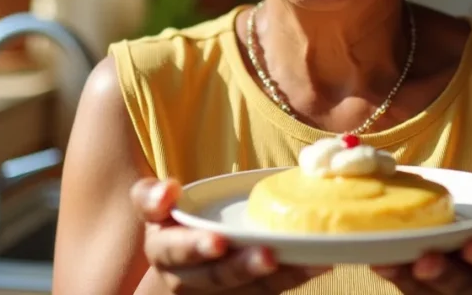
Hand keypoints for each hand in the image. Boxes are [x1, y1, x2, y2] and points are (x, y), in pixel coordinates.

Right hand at [131, 177, 327, 293]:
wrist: (180, 265)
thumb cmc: (173, 224)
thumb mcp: (154, 205)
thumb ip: (153, 196)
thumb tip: (168, 189)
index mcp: (164, 251)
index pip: (174, 250)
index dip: (195, 247)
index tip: (219, 241)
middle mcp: (188, 280)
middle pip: (215, 278)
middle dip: (242, 268)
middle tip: (269, 254)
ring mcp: (219, 294)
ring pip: (250, 291)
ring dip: (281, 276)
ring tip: (311, 259)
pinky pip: (270, 292)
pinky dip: (294, 278)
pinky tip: (319, 262)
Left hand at [371, 163, 471, 293]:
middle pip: (460, 283)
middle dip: (444, 273)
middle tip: (426, 260)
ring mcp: (450, 292)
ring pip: (429, 291)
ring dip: (408, 278)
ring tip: (388, 263)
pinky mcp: (425, 292)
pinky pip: (408, 289)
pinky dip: (393, 275)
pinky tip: (375, 259)